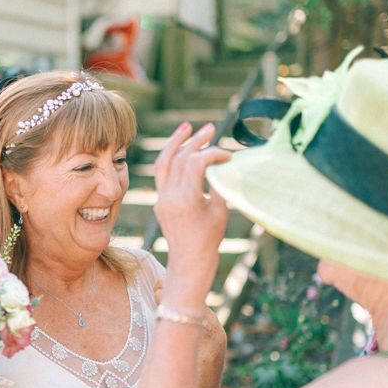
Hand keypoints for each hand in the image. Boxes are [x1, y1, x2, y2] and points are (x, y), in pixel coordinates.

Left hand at [153, 122, 230, 304]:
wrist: (189, 260)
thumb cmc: (209, 238)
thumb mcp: (219, 210)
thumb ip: (217, 184)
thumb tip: (220, 164)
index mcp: (185, 199)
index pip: (196, 163)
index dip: (213, 154)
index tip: (228, 156)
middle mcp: (169, 196)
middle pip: (179, 158)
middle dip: (195, 141)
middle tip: (210, 128)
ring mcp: (161, 198)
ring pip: (164, 162)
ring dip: (176, 143)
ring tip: (187, 127)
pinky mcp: (159, 201)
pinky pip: (162, 173)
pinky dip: (171, 158)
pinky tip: (180, 148)